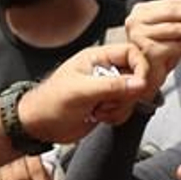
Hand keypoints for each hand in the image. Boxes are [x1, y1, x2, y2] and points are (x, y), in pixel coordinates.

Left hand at [16, 43, 152, 141]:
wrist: (39, 126)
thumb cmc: (49, 103)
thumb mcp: (81, 91)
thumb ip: (112, 86)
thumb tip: (140, 83)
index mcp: (97, 57)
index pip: (132, 53)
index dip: (140, 68)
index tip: (139, 85)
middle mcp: (105, 70)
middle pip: (137, 75)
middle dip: (127, 93)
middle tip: (111, 101)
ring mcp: (107, 88)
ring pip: (133, 94)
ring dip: (120, 107)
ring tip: (100, 109)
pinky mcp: (107, 104)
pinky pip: (126, 108)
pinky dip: (117, 116)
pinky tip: (100, 116)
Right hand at [125, 0, 180, 90]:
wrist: (146, 78)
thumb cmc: (158, 54)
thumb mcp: (169, 30)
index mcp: (141, 11)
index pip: (172, 3)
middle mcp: (136, 21)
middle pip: (173, 13)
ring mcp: (140, 36)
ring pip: (176, 28)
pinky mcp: (148, 51)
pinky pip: (178, 44)